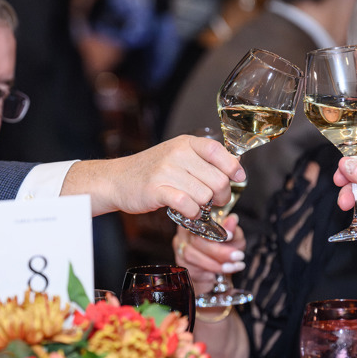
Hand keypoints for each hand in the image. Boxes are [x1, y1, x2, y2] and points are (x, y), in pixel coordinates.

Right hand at [65, 135, 245, 216]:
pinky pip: (188, 205)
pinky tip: (188, 212)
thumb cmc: (152, 170)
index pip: (218, 151)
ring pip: (205, 195)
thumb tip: (236, 168)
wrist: (117, 179)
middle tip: (215, 201)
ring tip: (196, 206)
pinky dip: (193, 213)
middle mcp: (177, 154)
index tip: (238, 178)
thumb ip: (203, 160)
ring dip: (205, 207)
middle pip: (217, 179)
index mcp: (185, 143)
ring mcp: (166, 171)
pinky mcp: (157, 190)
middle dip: (222, 195)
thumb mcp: (178, 155)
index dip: (233, 167)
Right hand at [173, 214, 245, 293]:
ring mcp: (179, 248)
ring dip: (215, 264)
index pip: (199, 221)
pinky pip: (191, 268)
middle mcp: (184, 232)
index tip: (231, 236)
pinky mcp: (181, 264)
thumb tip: (233, 219)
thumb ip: (233, 230)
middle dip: (219, 251)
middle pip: (196, 239)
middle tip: (237, 256)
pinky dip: (209, 272)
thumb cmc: (226, 249)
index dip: (214, 229)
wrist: (220, 269)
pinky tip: (222, 274)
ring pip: (191, 255)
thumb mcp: (234, 238)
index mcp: (196, 219)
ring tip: (232, 267)